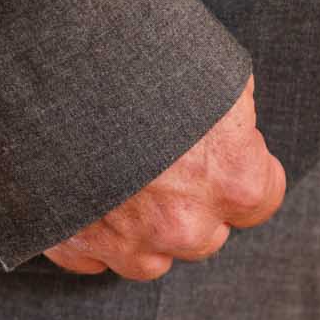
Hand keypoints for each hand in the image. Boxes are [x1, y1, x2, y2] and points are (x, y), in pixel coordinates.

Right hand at [44, 77, 286, 279]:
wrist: (60, 58)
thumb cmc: (145, 58)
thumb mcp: (211, 71)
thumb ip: (228, 118)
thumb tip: (224, 127)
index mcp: (233, 181)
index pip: (259, 202)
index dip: (238, 172)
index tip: (219, 154)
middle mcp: (185, 224)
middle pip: (204, 236)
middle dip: (188, 207)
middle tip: (162, 161)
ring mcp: (125, 240)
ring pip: (149, 261)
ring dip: (141, 232)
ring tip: (123, 185)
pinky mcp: (71, 240)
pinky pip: (88, 259)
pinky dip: (88, 237)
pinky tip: (84, 200)